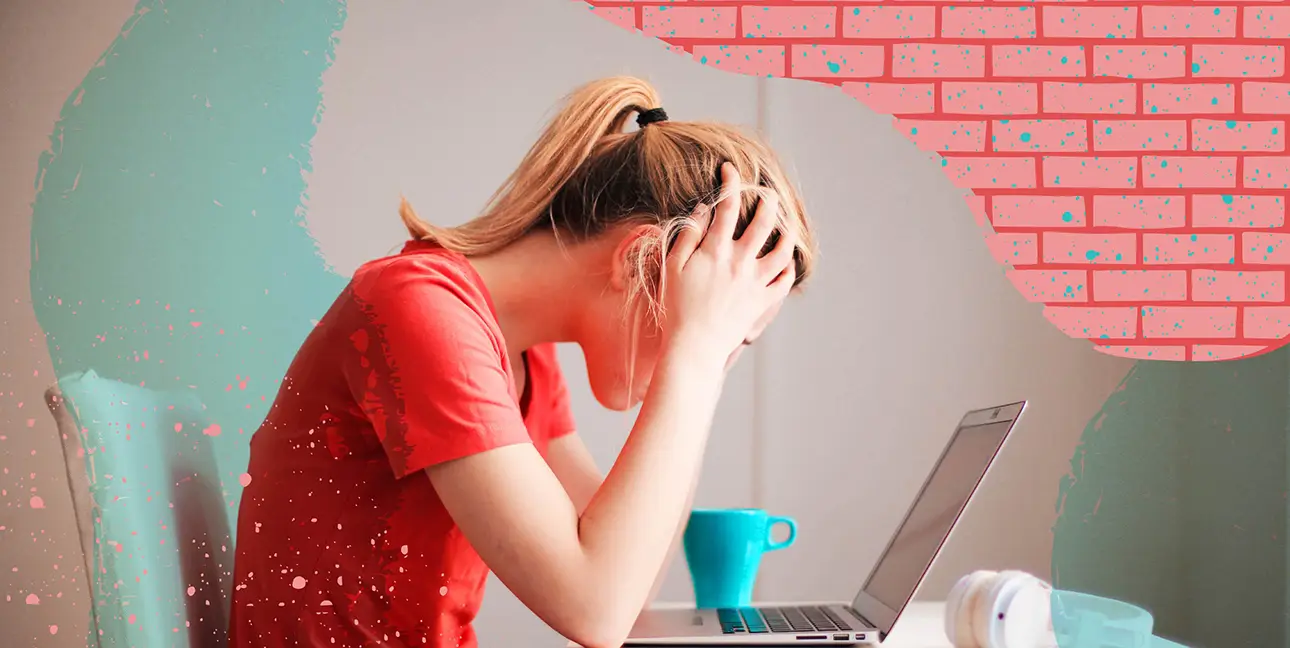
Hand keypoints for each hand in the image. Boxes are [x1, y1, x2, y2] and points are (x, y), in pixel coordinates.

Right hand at [661, 163, 797, 365]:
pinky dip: (788, 268)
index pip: (727, 206)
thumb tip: (705, 210)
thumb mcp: (672, 267)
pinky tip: (786, 260)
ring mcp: (755, 282)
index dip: (731, 182)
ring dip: (786, 232)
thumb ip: (688, 236)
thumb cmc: (677, 307)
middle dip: (768, 201)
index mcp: (716, 250)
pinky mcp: (762, 302)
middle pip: (764, 222)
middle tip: (767, 193)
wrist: (694, 346)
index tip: (731, 169)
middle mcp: (741, 262)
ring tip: (785, 224)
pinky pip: (784, 281)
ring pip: (782, 249)